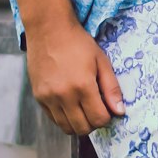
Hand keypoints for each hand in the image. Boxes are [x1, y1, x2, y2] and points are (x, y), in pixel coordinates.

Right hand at [25, 14, 125, 136]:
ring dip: (79, 124)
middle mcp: (63, 95)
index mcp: (82, 86)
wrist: (48, 29)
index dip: (107, 118)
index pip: (99, 119)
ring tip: (84, 110)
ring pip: (66, 128)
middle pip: (82, 128)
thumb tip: (119, 111)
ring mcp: (48, 97)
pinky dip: (64, 118)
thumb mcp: (101, 61)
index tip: (108, 109)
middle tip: (97, 111)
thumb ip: (111, 88)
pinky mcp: (38, 96)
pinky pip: (53, 119)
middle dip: (94, 123)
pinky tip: (70, 105)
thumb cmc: (78, 43)